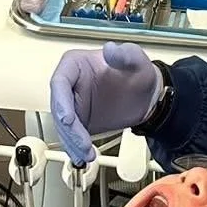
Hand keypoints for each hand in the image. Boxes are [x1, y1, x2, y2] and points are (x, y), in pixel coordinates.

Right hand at [49, 42, 161, 162]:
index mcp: (75, 65)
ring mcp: (73, 105)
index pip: (60, 82)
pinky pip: (72, 136)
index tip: (68, 118)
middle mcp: (70, 85)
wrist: (147, 95)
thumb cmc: (138, 73)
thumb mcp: (135, 60)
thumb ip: (124, 54)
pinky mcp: (80, 122)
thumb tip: (110, 50)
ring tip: (86, 154)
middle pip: (59, 108)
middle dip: (69, 129)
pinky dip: (76, 148)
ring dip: (72, 142)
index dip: (61, 102)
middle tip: (82, 143)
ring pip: (64, 126)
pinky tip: (83, 157)